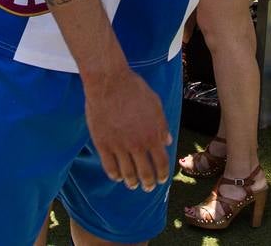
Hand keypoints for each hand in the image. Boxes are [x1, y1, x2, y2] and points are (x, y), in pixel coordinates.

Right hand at [83, 67, 172, 190]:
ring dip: (131, 182)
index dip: (162, 174)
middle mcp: (137, 145)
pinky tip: (117, 177)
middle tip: (147, 187)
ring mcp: (119, 146)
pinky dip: (114, 175)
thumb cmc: (134, 89)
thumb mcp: (155, 105)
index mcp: (153, 135)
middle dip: (148, 183)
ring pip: (127, 173)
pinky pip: (109, 166)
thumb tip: (167, 142)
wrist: (109, 82)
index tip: (161, 180)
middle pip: (145, 172)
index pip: (161, 163)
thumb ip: (162, 126)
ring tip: (132, 185)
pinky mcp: (102, 143)